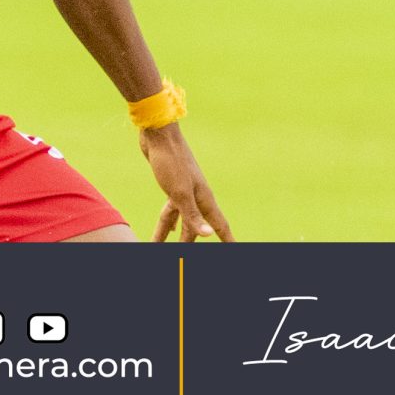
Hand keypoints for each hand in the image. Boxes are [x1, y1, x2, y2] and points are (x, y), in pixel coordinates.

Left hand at [141, 124, 232, 242]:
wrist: (159, 135)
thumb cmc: (171, 162)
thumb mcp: (179, 193)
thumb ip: (192, 215)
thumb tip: (207, 234)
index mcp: (203, 199)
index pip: (219, 225)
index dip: (228, 239)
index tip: (236, 251)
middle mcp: (197, 196)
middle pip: (196, 227)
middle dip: (192, 243)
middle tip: (185, 259)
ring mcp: (184, 191)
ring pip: (181, 220)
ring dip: (172, 235)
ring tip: (161, 249)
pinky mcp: (172, 186)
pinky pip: (172, 211)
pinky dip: (170, 222)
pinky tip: (168, 231)